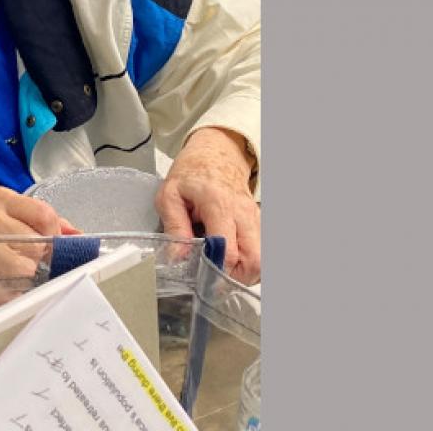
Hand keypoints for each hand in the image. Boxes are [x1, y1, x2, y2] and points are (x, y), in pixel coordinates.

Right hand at [0, 188, 77, 323]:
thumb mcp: (13, 230)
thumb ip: (48, 230)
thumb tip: (81, 238)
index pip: (45, 216)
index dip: (54, 240)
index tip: (49, 254)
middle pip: (38, 246)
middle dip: (42, 266)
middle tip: (31, 276)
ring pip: (26, 271)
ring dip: (26, 286)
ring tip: (12, 286)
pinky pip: (7, 293)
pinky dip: (11, 301)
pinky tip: (1, 297)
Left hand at [156, 127, 259, 284]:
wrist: (215, 153)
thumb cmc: (191, 173)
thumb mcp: (170, 194)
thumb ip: (174, 226)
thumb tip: (176, 257)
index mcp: (219, 204)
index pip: (228, 249)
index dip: (216, 270)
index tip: (202, 279)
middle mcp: (243, 213)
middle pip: (255, 260)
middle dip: (235, 278)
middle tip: (214, 280)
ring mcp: (255, 218)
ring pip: (263, 260)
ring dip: (244, 273)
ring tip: (221, 272)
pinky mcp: (259, 222)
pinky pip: (262, 252)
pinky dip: (249, 263)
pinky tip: (231, 262)